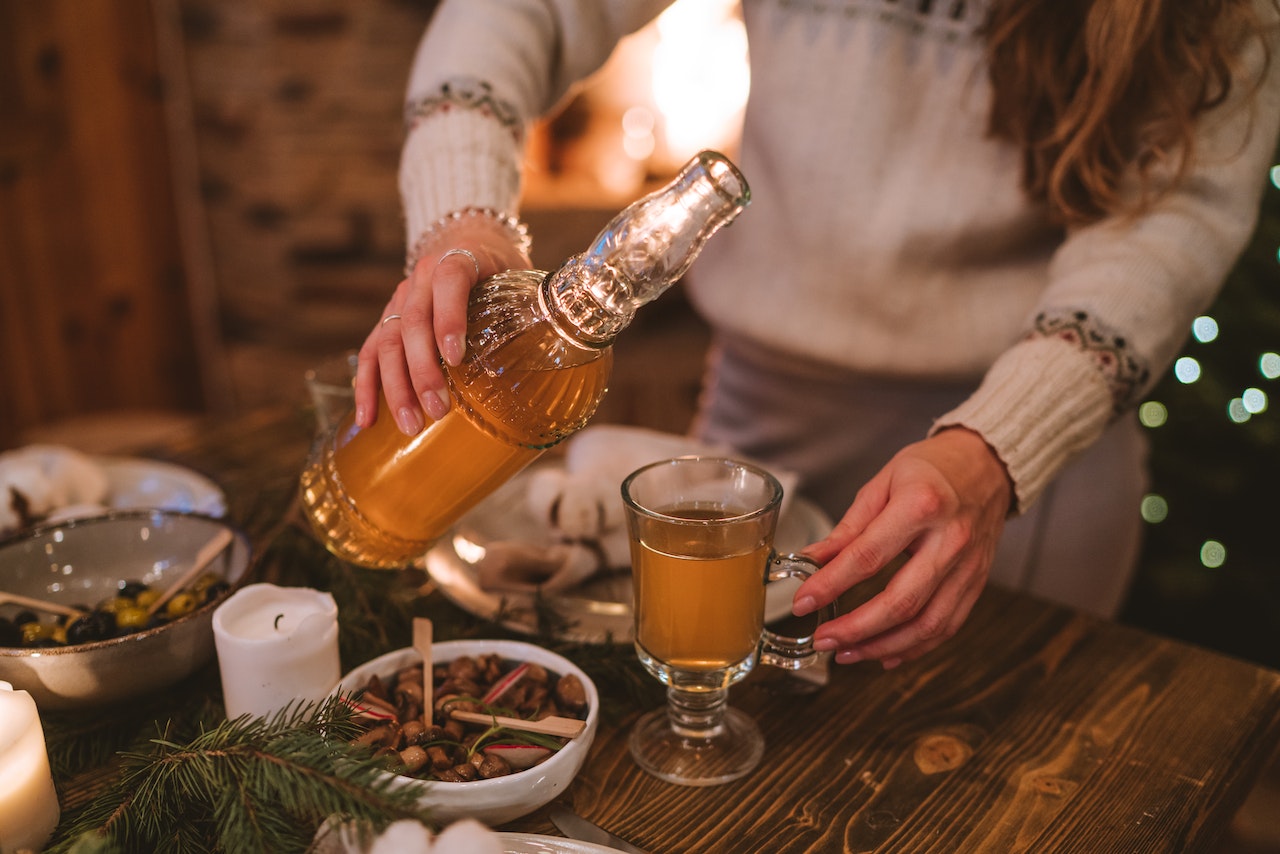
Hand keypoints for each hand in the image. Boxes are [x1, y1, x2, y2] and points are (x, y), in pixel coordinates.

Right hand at [355, 219, 531, 434]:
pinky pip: (368, 354)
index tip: (456, 359)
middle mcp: (419, 279)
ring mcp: (398, 300)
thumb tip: (569, 354)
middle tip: (439, 410)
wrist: (463, 237)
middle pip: (412, 323)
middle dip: (422, 372)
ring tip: (411, 425)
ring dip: (396, 388)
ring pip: (385, 343)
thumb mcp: (520, 275)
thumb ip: (536, 306)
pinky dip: (366, 388)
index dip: (450, 318)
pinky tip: (367, 420)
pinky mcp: (387, 321)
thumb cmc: (499, 266)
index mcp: (457, 260)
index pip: (449, 280)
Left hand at [792, 427, 1012, 668]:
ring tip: (848, 653)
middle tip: (823, 639)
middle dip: (856, 629)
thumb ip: (848, 529)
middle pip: (901, 601)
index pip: (868, 557)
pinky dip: (915, 647)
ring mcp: (968, 567)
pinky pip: (947, 626)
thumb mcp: (882, 484)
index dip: (831, 585)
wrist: (987, 465)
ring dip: (883, 646)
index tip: (802, 602)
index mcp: (921, 505)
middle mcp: (950, 540)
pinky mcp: (977, 583)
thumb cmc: (931, 468)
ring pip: (927, 625)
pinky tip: (885, 653)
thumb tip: (811, 560)